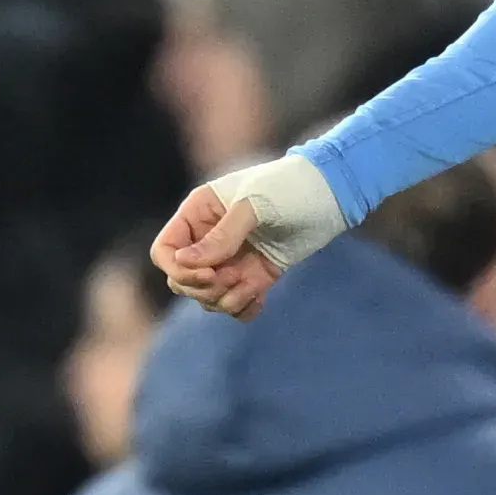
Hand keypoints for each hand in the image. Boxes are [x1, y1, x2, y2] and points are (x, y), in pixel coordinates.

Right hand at [151, 184, 282, 319]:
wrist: (330, 193)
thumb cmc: (289, 186)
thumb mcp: (255, 205)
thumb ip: (221, 236)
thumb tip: (183, 262)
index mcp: (198, 213)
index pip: (165, 251)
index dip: (179, 270)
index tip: (209, 274)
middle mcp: (208, 238)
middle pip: (181, 280)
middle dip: (203, 288)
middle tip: (233, 278)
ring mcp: (230, 259)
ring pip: (206, 296)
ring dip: (224, 300)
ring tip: (252, 285)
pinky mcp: (253, 274)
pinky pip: (234, 304)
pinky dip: (243, 308)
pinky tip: (261, 299)